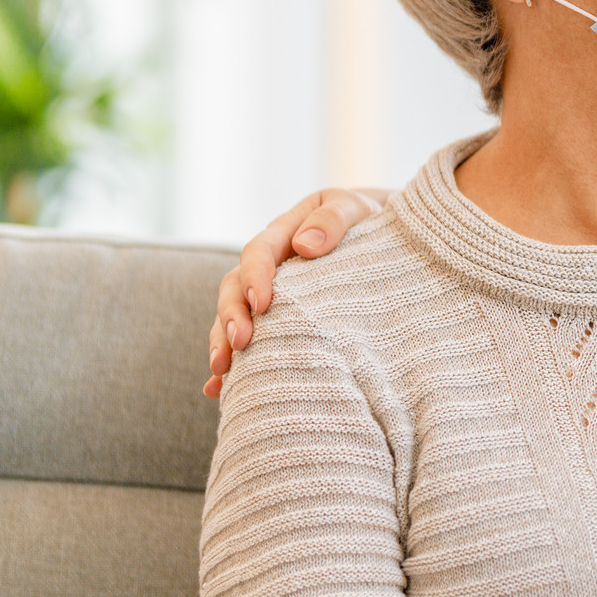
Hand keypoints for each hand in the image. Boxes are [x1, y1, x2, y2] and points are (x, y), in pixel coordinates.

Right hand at [203, 187, 389, 398]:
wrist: (379, 231)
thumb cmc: (366, 217)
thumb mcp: (352, 207)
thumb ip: (331, 219)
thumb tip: (305, 245)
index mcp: (282, 234)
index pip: (257, 254)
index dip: (254, 278)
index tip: (262, 303)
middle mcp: (267, 266)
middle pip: (234, 288)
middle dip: (232, 315)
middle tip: (240, 342)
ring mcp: (268, 293)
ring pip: (234, 316)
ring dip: (223, 342)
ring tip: (222, 370)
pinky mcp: (277, 317)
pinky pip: (248, 338)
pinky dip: (231, 364)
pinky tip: (217, 388)